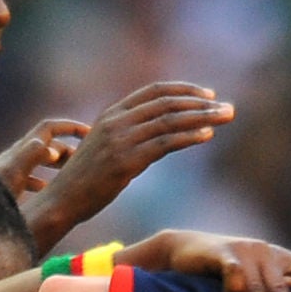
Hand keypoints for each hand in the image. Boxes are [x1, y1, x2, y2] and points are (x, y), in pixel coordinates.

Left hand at [0, 118, 86, 199]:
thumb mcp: (14, 176)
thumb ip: (31, 157)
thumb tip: (50, 145)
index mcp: (20, 151)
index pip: (48, 128)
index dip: (69, 127)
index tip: (89, 133)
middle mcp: (14, 157)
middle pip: (45, 144)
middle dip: (67, 147)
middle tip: (85, 157)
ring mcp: (10, 171)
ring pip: (38, 161)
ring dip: (56, 163)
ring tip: (72, 172)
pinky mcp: (6, 186)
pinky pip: (29, 178)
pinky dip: (43, 180)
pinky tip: (48, 192)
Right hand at [23, 82, 233, 237]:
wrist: (62, 201)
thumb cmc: (85, 180)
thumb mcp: (105, 147)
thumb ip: (129, 134)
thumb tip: (159, 133)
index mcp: (112, 113)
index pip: (155, 91)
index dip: (185, 90)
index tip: (209, 95)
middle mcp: (116, 121)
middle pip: (168, 103)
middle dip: (202, 103)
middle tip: (228, 108)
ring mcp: (120, 140)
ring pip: (170, 120)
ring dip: (203, 117)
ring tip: (226, 118)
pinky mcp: (126, 161)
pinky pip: (164, 144)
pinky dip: (189, 137)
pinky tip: (207, 135)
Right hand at [129, 230, 290, 291]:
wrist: (183, 249)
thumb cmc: (220, 271)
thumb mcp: (251, 277)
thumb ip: (272, 289)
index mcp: (279, 259)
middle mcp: (266, 252)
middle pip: (283, 288)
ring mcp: (245, 250)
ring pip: (258, 285)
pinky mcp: (222, 252)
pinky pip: (232, 271)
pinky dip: (234, 286)